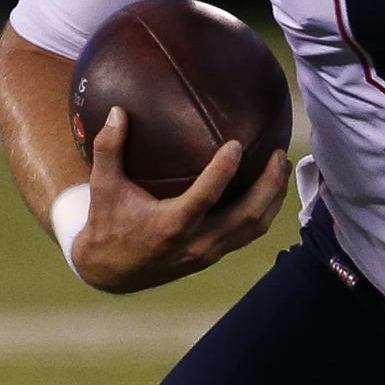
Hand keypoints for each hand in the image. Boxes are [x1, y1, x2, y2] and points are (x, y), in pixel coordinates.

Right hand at [67, 109, 289, 292]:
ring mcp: (210, 252)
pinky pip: (250, 233)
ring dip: (274, 197)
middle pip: (247, 215)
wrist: (112, 272)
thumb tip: (118, 111)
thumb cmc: (107, 224)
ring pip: (255, 227)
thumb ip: (109, 149)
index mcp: (171, 225)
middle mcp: (197, 242)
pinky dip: (265, 210)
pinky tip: (271, 188)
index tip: (236, 145)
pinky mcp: (216, 255)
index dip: (223, 171)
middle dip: (269, 184)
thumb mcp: (103, 188)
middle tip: (278, 153)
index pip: (206, 197)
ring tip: (282, 167)